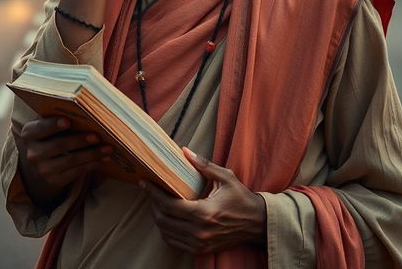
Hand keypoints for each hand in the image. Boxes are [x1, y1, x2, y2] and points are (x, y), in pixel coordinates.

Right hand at [17, 117, 111, 204]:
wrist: (45, 157)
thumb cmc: (54, 132)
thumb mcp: (52, 124)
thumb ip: (63, 117)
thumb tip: (89, 112)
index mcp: (29, 134)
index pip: (40, 128)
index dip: (53, 125)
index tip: (68, 121)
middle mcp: (33, 153)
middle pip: (59, 145)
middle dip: (80, 140)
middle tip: (97, 136)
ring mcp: (43, 169)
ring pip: (70, 161)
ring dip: (92, 154)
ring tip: (108, 148)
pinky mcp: (54, 180)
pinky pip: (76, 172)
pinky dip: (91, 164)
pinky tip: (103, 158)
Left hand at [141, 147, 266, 253]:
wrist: (257, 223)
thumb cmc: (241, 198)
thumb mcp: (225, 177)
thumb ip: (204, 165)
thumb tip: (184, 151)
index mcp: (204, 212)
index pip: (169, 205)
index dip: (153, 193)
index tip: (144, 182)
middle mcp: (199, 231)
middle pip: (163, 220)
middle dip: (152, 204)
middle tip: (149, 190)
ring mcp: (199, 243)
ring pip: (166, 234)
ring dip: (158, 218)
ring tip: (156, 202)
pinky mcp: (201, 250)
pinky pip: (174, 243)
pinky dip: (166, 231)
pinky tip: (166, 218)